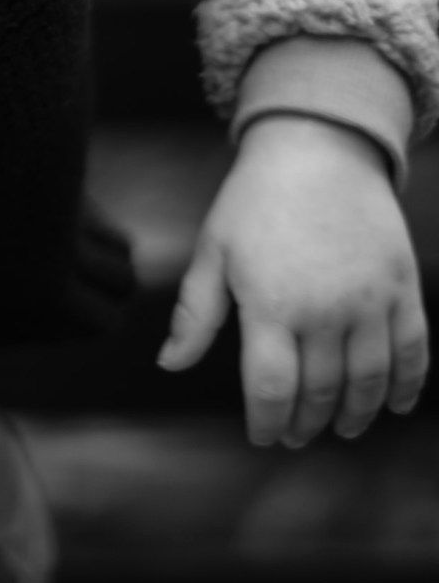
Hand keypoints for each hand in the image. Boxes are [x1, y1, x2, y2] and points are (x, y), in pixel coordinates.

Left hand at [157, 114, 428, 446]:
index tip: (262, 435)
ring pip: (368, 384)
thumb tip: (169, 365)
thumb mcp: (213, 250)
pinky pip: (413, 353)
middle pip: (320, 394)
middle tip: (296, 434)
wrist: (317, 147)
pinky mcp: (402, 289)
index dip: (266, 424)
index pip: (271, 390)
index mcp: (270, 304)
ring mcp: (369, 302)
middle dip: (305, 423)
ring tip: (341, 427)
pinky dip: (406, 387)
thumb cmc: (255, 200)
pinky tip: (392, 404)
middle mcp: (324, 311)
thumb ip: (196, 315)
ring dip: (355, 416)